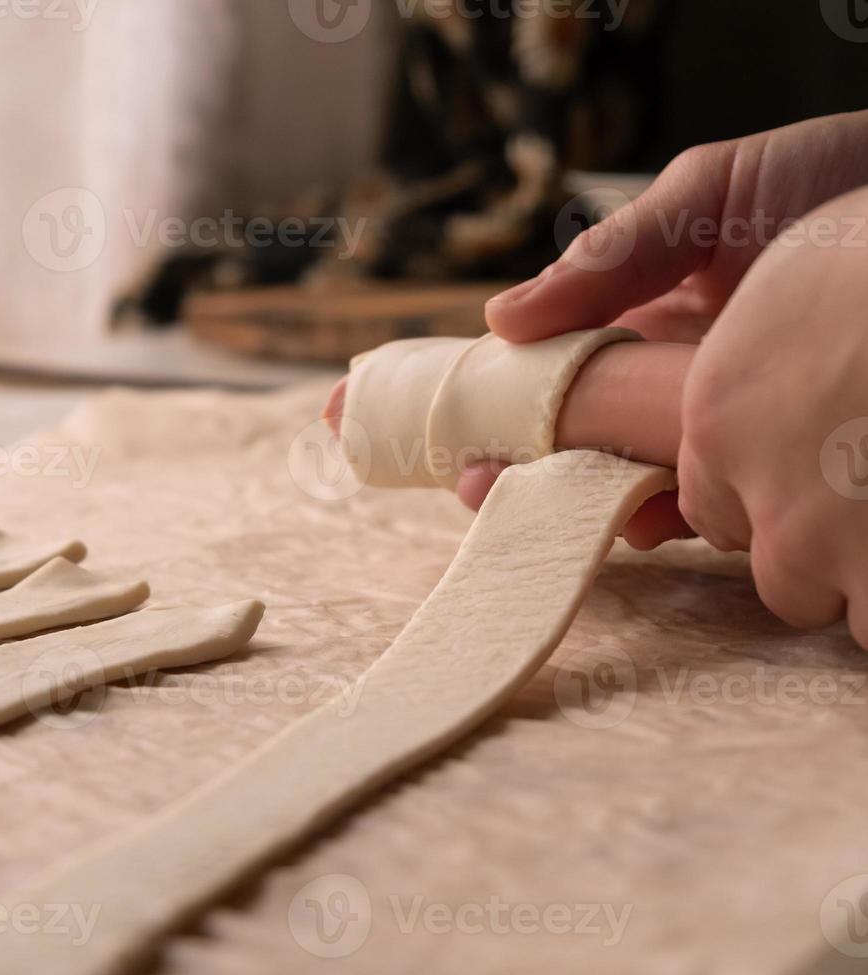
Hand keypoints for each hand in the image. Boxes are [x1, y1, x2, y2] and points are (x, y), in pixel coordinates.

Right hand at [463, 111, 867, 554]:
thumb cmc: (839, 183)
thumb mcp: (710, 194)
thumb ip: (612, 253)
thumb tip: (500, 319)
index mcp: (641, 309)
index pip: (542, 362)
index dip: (478, 396)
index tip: (421, 427)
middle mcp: (669, 371)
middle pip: (570, 431)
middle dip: (510, 465)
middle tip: (471, 489)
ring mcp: (716, 419)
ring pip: (627, 474)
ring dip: (577, 498)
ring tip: (536, 507)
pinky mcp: (770, 461)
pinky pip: (707, 502)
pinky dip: (664, 516)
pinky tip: (641, 518)